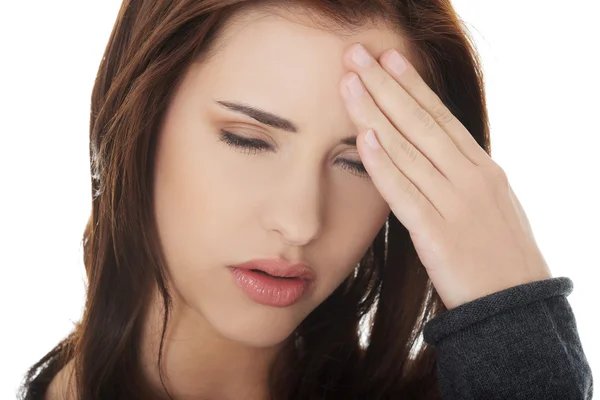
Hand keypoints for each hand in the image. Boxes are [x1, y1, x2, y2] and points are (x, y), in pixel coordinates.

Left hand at [339, 43, 551, 309]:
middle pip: (421, 122)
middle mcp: (470, 178)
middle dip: (385, 85)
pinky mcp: (439, 235)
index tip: (389, 58)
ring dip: (374, 114)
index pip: (441, 117)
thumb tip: (432, 155)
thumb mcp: (486, 204)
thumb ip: (459, 177)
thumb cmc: (497, 256)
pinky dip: (384, 165)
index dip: (413, 85)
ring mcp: (456, 204)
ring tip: (349, 83)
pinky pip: (406, 194)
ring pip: (408, 150)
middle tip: (357, 53)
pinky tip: (364, 139)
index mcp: (481, 168)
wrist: (516, 307)